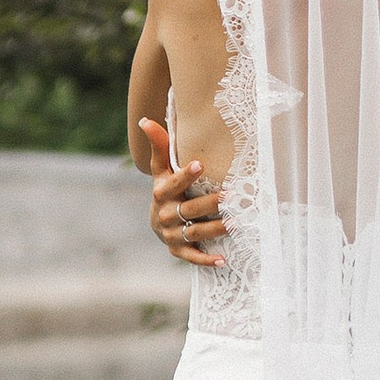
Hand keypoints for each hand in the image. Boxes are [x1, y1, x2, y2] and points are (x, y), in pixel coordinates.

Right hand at [141, 118, 224, 265]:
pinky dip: (207, 259)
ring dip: (214, 229)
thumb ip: (158, 145)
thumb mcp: (161, 169)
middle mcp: (165, 215)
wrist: (158, 221)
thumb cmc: (166, 189)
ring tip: (234, 223)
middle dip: (208, 204)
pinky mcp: (177, 250)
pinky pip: (192, 256)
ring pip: (193, 233)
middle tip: (229, 196)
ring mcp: (171, 234)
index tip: (200, 164)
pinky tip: (224, 259)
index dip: (185, 176)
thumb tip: (146, 120)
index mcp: (161, 193)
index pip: (173, 183)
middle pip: (187, 210)